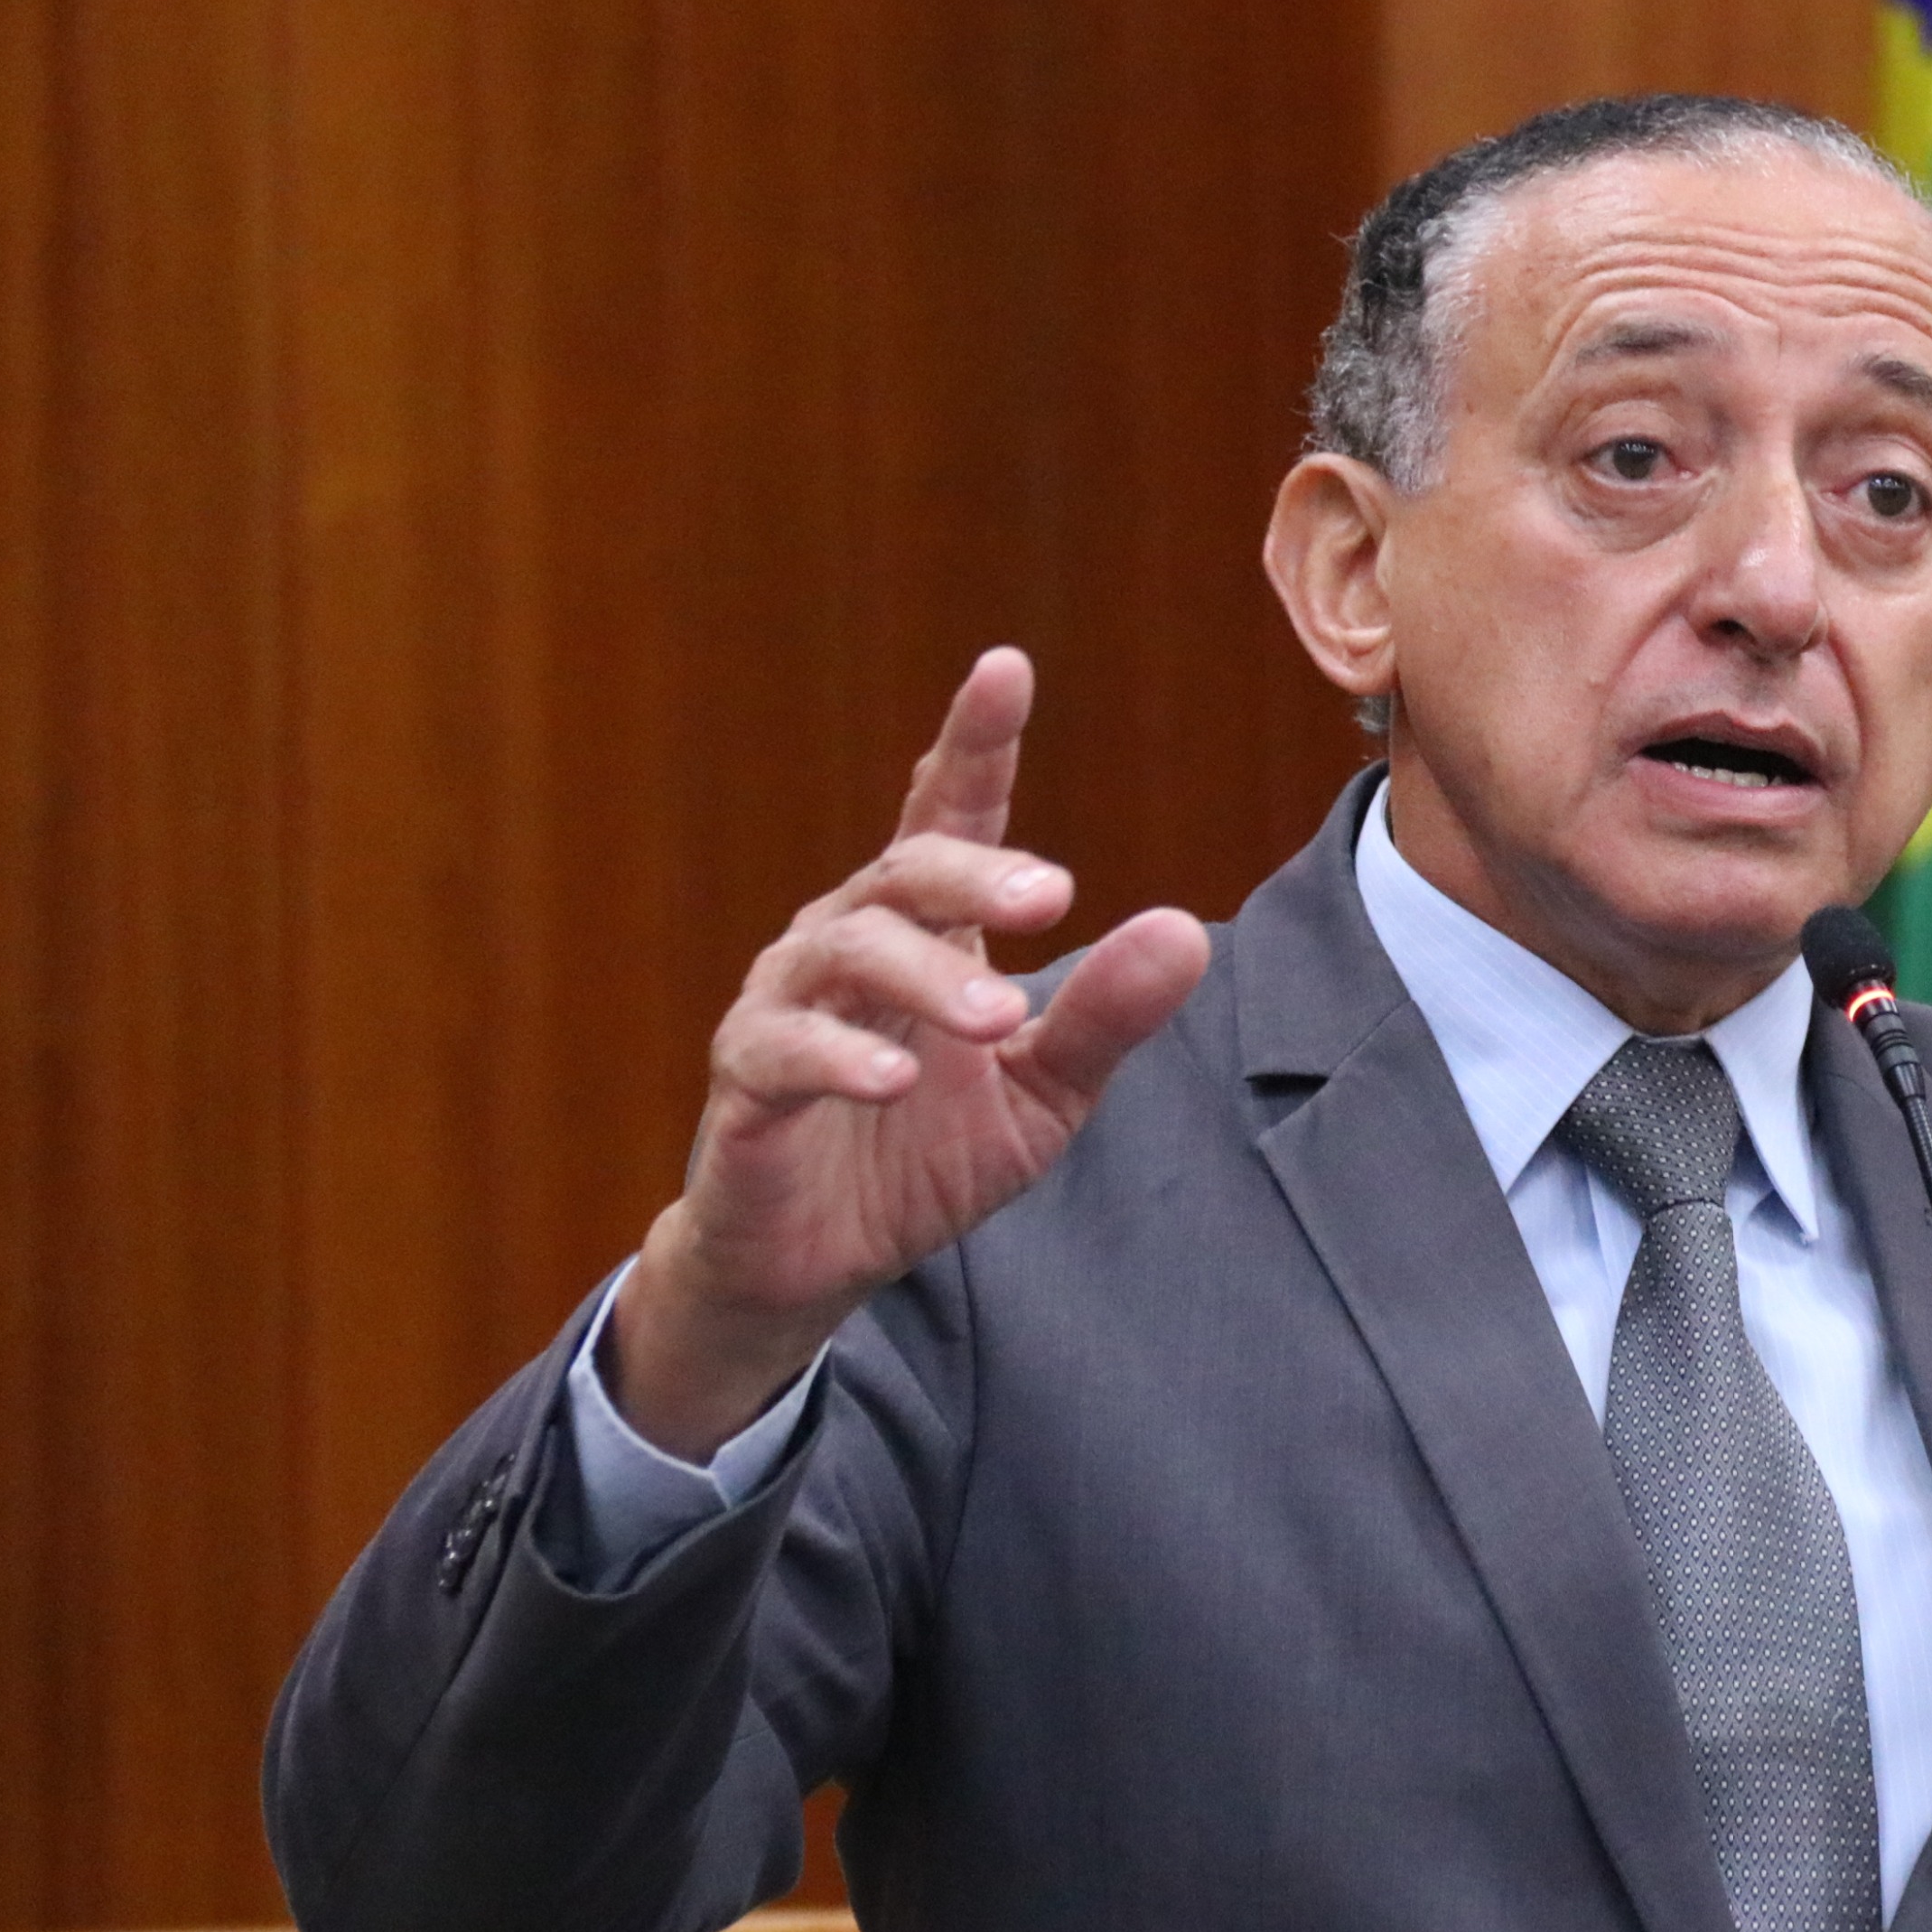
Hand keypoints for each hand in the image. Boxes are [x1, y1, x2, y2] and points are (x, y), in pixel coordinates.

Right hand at [608, 649, 1210, 1457]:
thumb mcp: (1042, 1094)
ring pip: (844, 952)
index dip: (973, 743)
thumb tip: (1186, 931)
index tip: (1005, 668)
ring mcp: (785, 1007)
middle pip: (904, 874)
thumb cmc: (920, 1156)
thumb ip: (1104, 1015)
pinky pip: (782, 1050)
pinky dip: (839, 1057)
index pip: (946, 816)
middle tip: (1053, 897)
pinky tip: (893, 1077)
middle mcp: (843, 943)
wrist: (814, 1263)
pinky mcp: (746, 1084)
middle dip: (974, 874)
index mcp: (922, 931)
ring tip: (996, 1018)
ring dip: (924, 977)